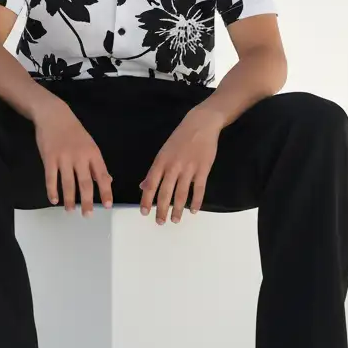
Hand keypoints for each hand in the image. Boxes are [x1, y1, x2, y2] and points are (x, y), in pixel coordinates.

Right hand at [33, 100, 112, 216]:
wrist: (54, 115)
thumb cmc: (73, 131)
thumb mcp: (90, 144)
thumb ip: (96, 164)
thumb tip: (107, 180)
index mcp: (93, 153)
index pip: (102, 176)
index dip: (105, 192)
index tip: (108, 206)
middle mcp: (80, 156)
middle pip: (85, 183)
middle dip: (87, 201)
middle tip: (88, 215)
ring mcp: (64, 157)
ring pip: (67, 184)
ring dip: (69, 199)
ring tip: (71, 210)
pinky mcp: (49, 158)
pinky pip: (51, 178)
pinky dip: (52, 191)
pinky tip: (54, 200)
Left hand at [140, 104, 222, 223]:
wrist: (200, 124)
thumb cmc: (180, 138)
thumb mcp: (163, 151)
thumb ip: (154, 170)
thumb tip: (144, 186)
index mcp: (161, 161)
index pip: (151, 184)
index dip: (147, 200)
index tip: (144, 212)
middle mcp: (173, 167)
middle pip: (165, 193)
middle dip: (161, 210)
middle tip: (160, 222)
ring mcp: (188, 169)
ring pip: (181, 194)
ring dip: (178, 209)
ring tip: (175, 220)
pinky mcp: (203, 170)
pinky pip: (199, 189)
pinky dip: (196, 202)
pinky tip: (194, 211)